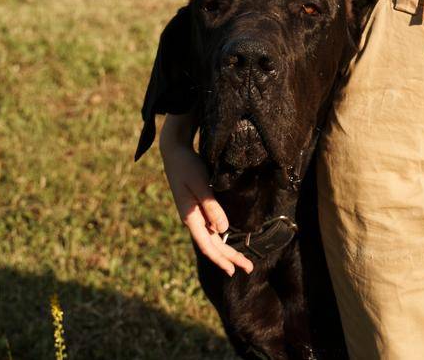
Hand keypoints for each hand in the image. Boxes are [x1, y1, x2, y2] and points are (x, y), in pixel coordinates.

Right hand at [158, 113, 255, 276]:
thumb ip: (211, 206)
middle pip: (212, 245)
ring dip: (227, 250)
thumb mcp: (200, 184)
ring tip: (242, 260)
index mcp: (190, 217)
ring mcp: (194, 214)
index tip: (234, 270)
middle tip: (249, 269)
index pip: (207, 245)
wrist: (174, 152)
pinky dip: (221, 238)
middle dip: (229, 258)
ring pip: (213, 238)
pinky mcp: (198, 207)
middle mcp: (192, 219)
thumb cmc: (187, 166)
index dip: (221, 259)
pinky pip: (211, 228)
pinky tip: (228, 240)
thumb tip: (223, 230)